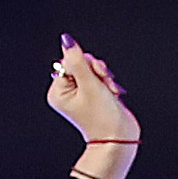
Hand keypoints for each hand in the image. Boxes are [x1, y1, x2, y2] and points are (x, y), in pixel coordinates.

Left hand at [48, 36, 135, 177]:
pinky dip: (107, 84)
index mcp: (58, 92)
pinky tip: (112, 94)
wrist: (119, 138)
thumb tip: (66, 40)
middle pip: (81, 65)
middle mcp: (66, 93)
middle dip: (97, 72)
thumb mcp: (89, 84)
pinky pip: (99, 80)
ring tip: (109, 92)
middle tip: (103, 83)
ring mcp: (80, 95)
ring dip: (104, 78)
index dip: (84, 64)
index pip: (69, 62)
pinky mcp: (93, 96)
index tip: (95, 75)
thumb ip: (78, 60)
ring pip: (92, 71)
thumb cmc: (103, 118)